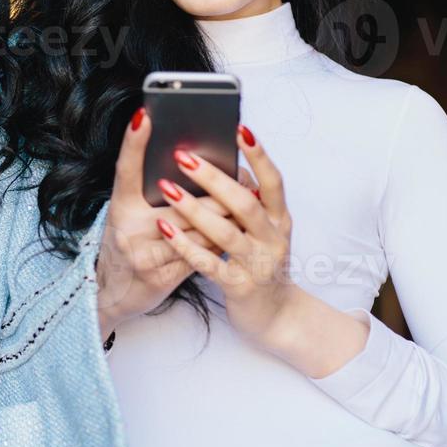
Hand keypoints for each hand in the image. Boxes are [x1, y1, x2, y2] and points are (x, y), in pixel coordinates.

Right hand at [95, 107, 255, 338]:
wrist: (110, 297)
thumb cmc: (128, 246)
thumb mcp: (129, 215)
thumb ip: (150, 193)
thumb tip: (191, 165)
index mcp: (119, 208)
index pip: (126, 169)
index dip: (133, 142)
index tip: (145, 115)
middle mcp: (129, 230)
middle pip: (181, 201)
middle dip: (215, 190)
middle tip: (241, 173)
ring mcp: (145, 256)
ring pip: (199, 229)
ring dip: (227, 216)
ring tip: (248, 200)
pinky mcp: (162, 278)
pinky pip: (202, 255)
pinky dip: (221, 242)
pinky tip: (237, 232)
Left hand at [153, 123, 304, 351]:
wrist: (277, 318)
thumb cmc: (263, 266)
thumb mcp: (266, 233)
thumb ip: (251, 206)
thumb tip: (227, 169)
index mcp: (280, 220)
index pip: (273, 181)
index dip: (259, 155)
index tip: (239, 129)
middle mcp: (273, 239)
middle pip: (244, 202)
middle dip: (213, 178)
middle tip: (183, 156)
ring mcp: (258, 264)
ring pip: (225, 232)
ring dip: (194, 208)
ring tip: (167, 188)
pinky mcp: (240, 288)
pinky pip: (209, 264)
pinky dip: (187, 245)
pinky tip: (166, 229)